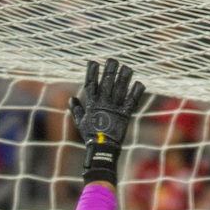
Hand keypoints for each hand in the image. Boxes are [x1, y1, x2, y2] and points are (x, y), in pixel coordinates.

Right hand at [67, 57, 147, 185]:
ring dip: (124, 77)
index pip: (91, 84)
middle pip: (107, 82)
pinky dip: (136, 92)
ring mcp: (115, 108)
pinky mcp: (125, 114)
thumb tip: (71, 99)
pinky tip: (138, 83)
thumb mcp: (80, 122)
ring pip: (120, 88)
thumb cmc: (91, 136)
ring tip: (127, 68)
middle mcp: (104, 103)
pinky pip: (132, 101)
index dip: (92, 72)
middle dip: (110, 70)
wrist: (102, 149)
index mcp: (92, 104)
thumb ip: (76, 109)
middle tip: (112, 60)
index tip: (93, 62)